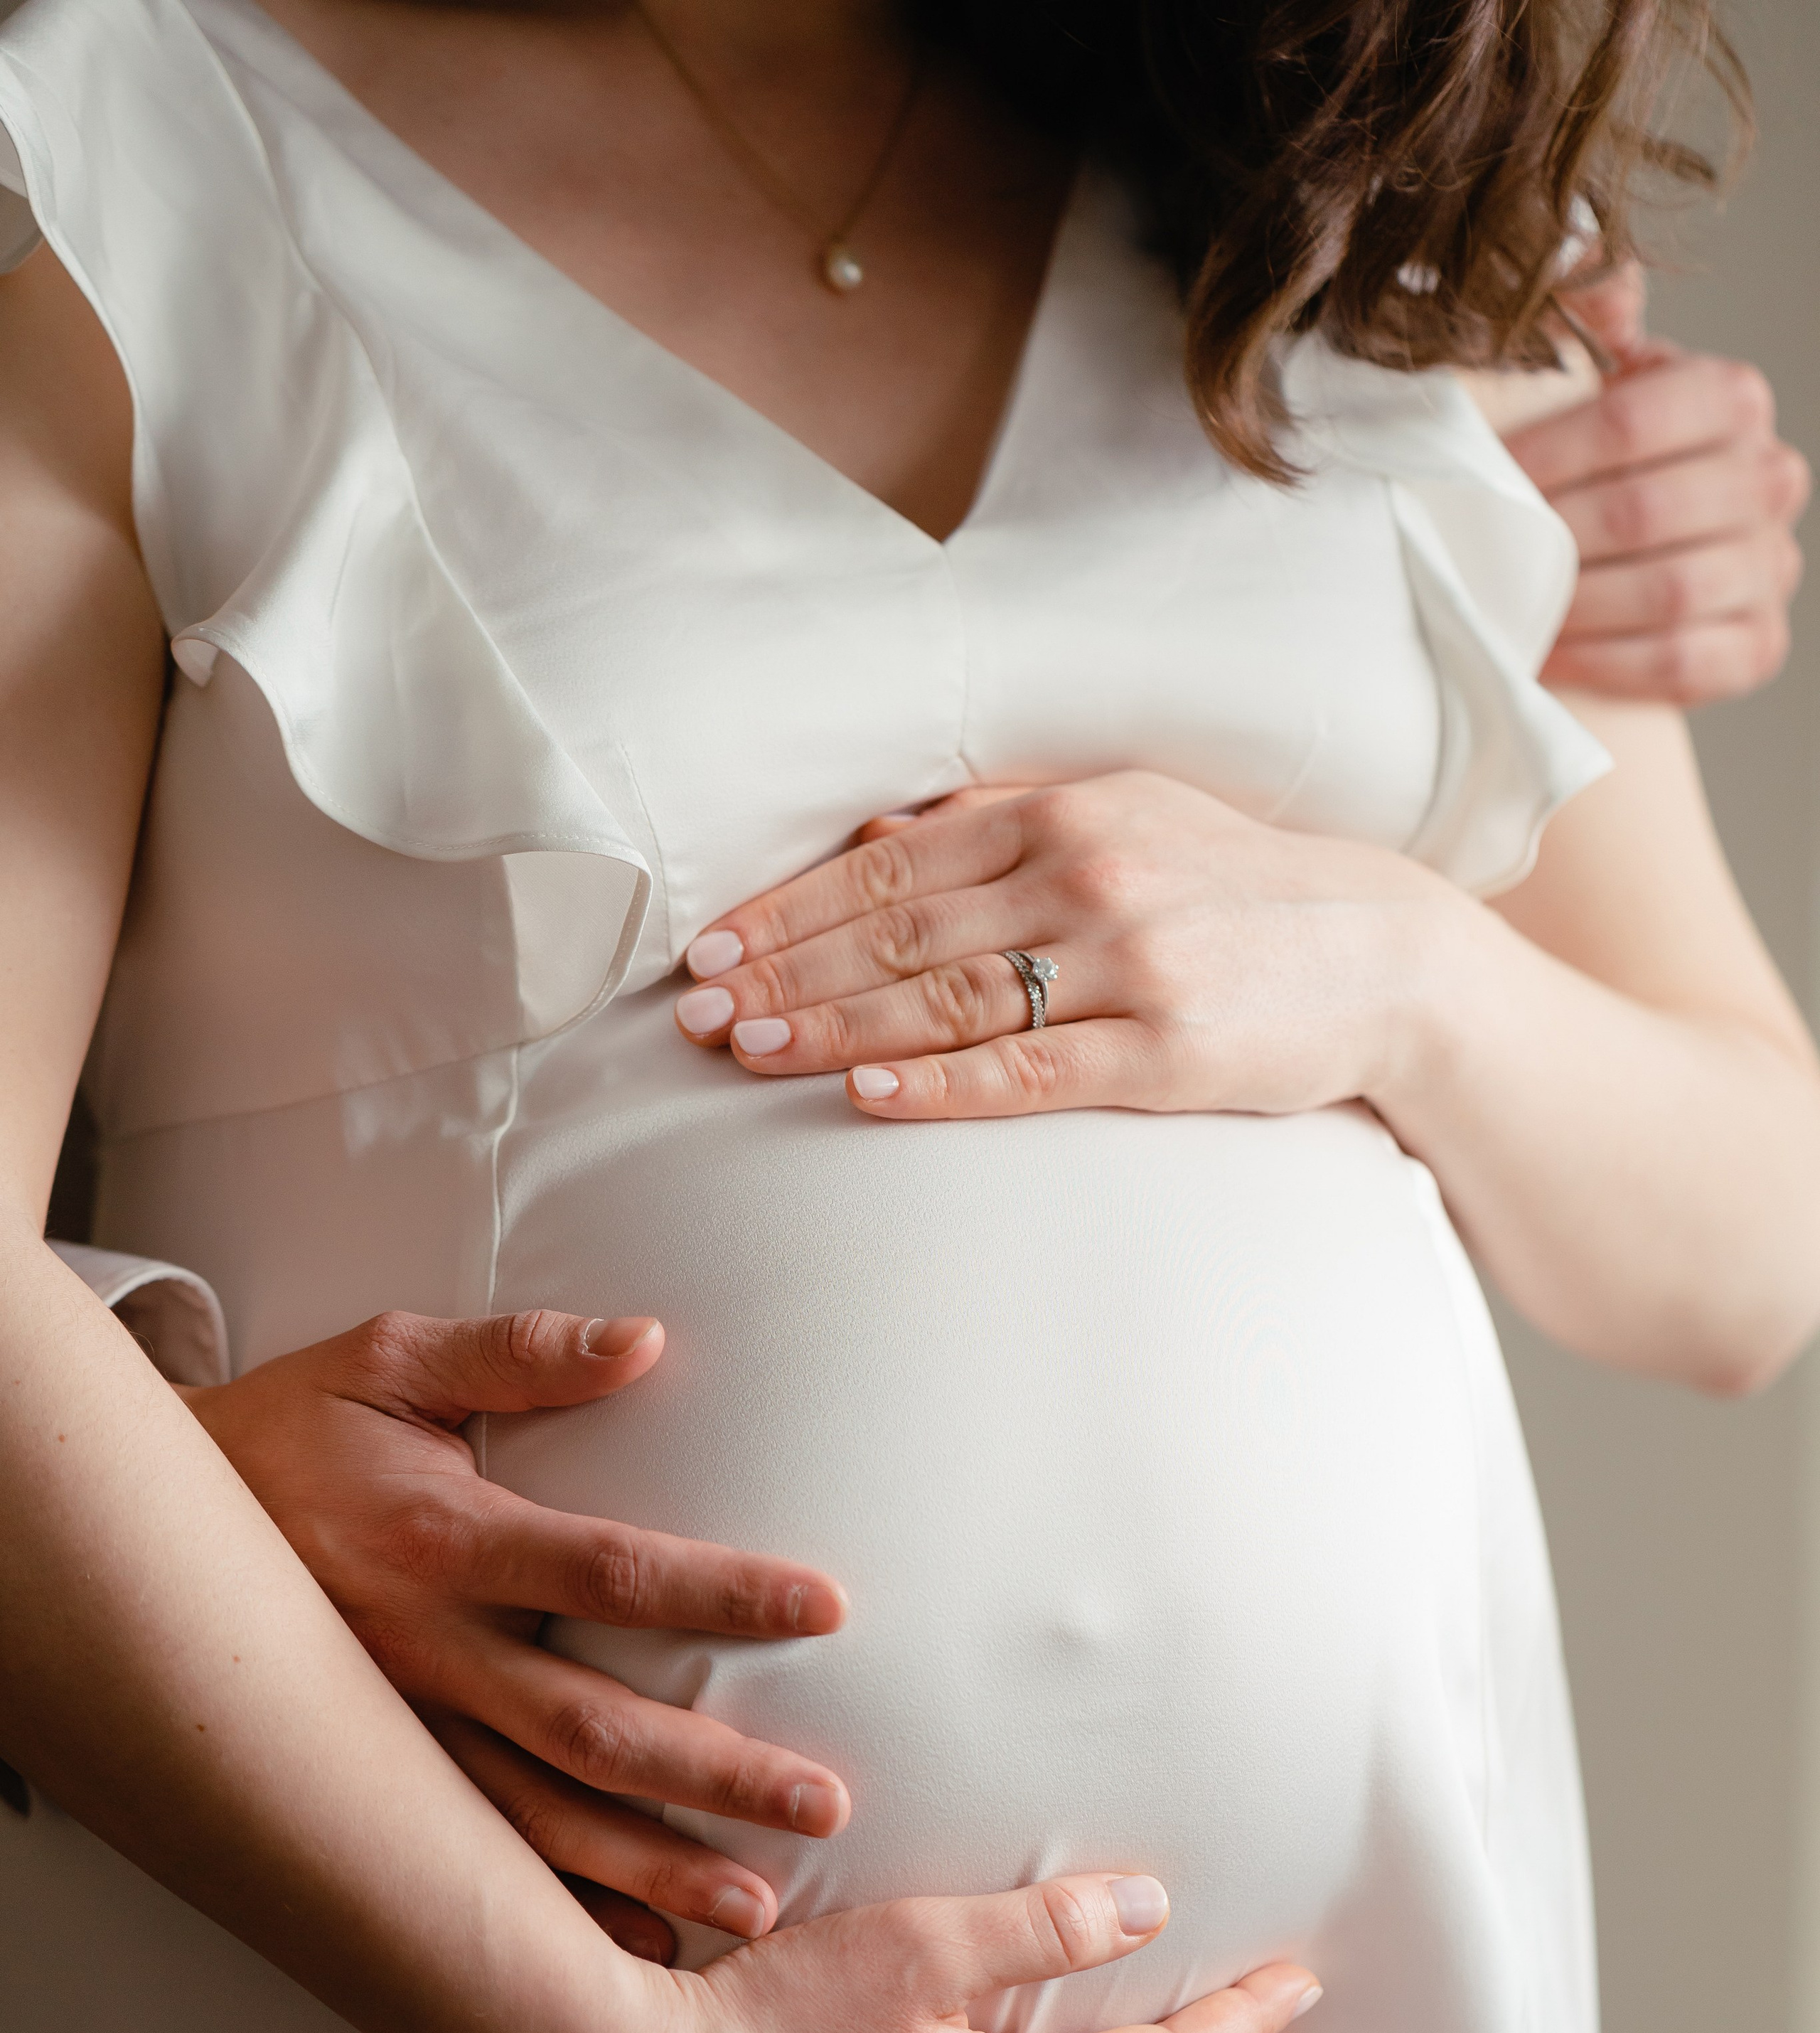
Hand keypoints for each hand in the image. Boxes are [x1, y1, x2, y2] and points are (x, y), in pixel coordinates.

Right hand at [183, 1308, 850, 1960]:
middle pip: (591, 1725)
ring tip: (755, 1908)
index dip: (717, 1593)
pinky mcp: (383, 1772)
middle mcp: (423, 1650)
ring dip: (650, 1867)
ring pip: (540, 1818)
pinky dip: (560, 1906)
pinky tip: (640, 1944)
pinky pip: (480, 1854)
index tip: (825, 1607)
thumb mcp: (387, 1360)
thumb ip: (519, 1351)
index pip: (606, 1571)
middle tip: (824, 1804)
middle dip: (712, 1771)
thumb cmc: (293, 1428)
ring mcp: (402, 1727)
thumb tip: (646, 1340)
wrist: (153, 1529)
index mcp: (438, 1539)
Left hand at [672, 771, 1432, 1120]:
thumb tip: (877, 834)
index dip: (789, 910)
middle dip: (784, 975)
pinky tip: (867, 1092)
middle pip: (899, 933)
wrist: (1384, 955)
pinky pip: (1032, 1069)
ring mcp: (1129, 964)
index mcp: (1064, 815)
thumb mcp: (1127, 818)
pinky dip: (941, 1082)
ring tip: (746, 1052)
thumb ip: (1004, 822)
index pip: (891, 866)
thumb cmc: (1234, 891)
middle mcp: (1087, 875)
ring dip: (832, 1025)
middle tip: (695, 1016)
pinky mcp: (1167, 1050)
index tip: (710, 949)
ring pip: (946, 999)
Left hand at [1508, 265, 1809, 705]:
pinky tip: (1545, 660)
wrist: (1620, 558)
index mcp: (1731, 396)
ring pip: (1667, 592)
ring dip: (1572, 609)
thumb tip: (1592, 257)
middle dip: (1549, 544)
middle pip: (1646, 513)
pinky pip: (1682, 661)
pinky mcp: (1758, 644)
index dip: (1545, 458)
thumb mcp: (1583, 372)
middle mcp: (1770, 475)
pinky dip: (1603, 666)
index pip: (1632, 420)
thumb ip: (1581, 310)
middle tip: (1478, 561)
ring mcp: (1770, 564)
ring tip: (1504, 614)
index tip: (1479, 485)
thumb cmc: (1588, 458)